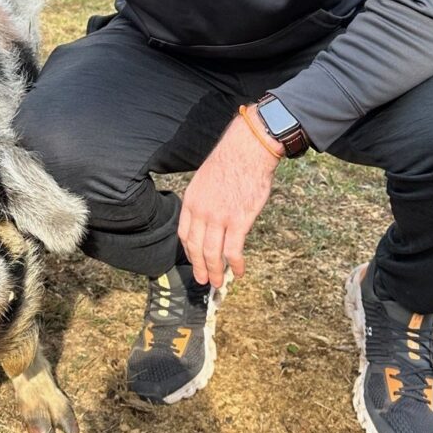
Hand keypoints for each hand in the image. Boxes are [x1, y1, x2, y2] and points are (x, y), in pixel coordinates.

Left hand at [177, 109, 280, 288]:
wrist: (247, 150)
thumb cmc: (231, 161)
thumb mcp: (206, 179)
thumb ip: (204, 199)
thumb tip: (210, 216)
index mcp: (191, 200)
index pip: (185, 234)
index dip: (189, 251)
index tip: (195, 260)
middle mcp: (201, 212)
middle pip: (196, 248)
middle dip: (200, 267)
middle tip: (204, 280)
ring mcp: (219, 218)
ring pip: (213, 253)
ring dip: (216, 271)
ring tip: (219, 282)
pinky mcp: (239, 221)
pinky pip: (233, 250)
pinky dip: (235, 264)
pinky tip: (239, 271)